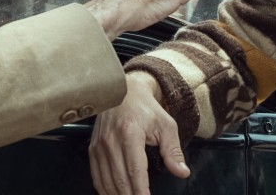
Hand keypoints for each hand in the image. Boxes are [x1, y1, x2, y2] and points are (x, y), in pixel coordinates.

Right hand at [90, 73, 187, 194]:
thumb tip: (182, 172)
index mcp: (130, 133)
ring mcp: (99, 145)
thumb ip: (173, 151)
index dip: (141, 193)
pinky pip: (96, 176)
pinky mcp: (93, 148)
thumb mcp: (166, 125)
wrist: (125, 91)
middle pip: (120, 181)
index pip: (135, 172)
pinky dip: (105, 190)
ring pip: (107, 182)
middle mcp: (111, 140)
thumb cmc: (146, 108)